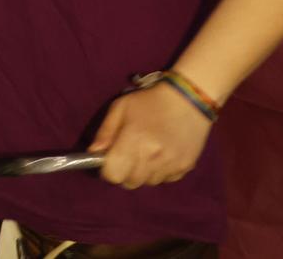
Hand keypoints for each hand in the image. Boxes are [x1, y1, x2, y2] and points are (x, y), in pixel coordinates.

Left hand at [87, 83, 213, 189]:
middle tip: (129, 154)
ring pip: (148, 183)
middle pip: (129, 183)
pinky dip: (160, 171)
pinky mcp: (185, 168)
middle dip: (125, 172)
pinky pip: (165, 180)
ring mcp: (171, 165)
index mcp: (134, 141)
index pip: (113, 175)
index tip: (111, 159)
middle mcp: (153, 158)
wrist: (189, 99)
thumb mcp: (121, 108)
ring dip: (143, 172)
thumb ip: (105, 132)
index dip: (108, 169)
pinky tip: (163, 153)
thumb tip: (93, 153)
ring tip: (148, 151)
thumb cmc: (150, 101)